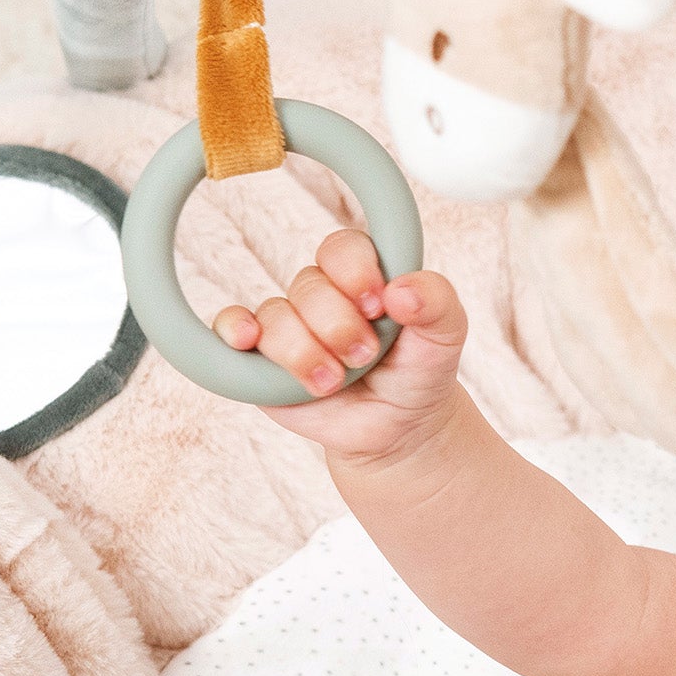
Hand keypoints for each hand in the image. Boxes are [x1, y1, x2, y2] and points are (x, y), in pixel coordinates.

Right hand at [211, 228, 466, 462]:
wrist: (399, 427)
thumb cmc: (419, 371)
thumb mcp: (446, 336)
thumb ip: (437, 302)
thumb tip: (402, 291)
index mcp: (363, 276)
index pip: (343, 248)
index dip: (355, 272)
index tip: (378, 306)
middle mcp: (321, 294)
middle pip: (309, 285)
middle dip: (339, 326)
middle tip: (365, 357)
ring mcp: (289, 324)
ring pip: (275, 316)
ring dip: (306, 352)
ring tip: (335, 381)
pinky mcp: (260, 356)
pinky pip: (230, 325)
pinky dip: (235, 329)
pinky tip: (248, 341)